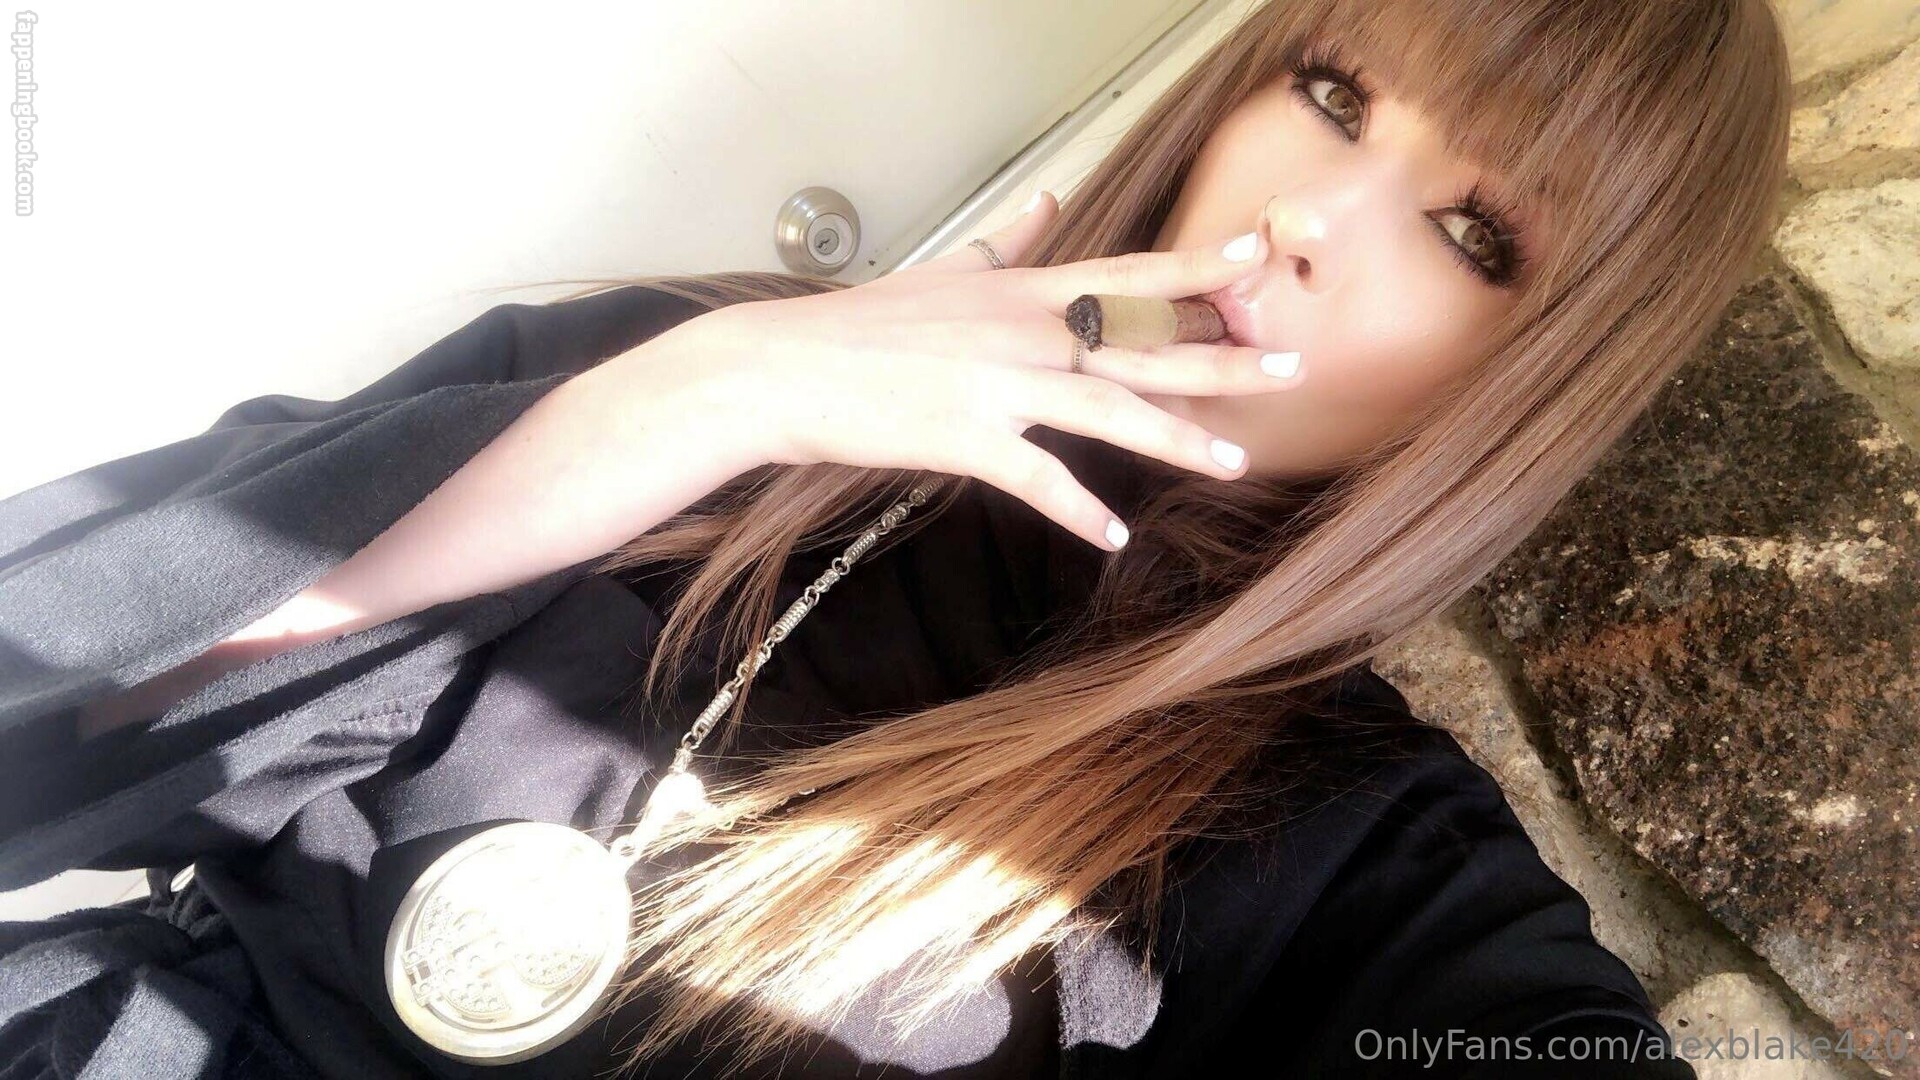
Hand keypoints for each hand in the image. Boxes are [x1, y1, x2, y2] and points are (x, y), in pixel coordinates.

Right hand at [656, 193, 1303, 549]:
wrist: (783, 368)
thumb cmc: (864, 324)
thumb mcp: (945, 270)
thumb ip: (1009, 239)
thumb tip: (1052, 196)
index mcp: (1023, 290)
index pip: (1130, 273)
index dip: (1199, 266)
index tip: (1261, 256)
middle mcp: (1023, 329)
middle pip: (1142, 343)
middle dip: (1223, 357)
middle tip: (1291, 366)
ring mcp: (997, 384)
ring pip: (1108, 409)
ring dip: (1177, 439)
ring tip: (1235, 463)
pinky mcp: (965, 439)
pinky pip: (1038, 480)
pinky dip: (1078, 511)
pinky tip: (1114, 538)